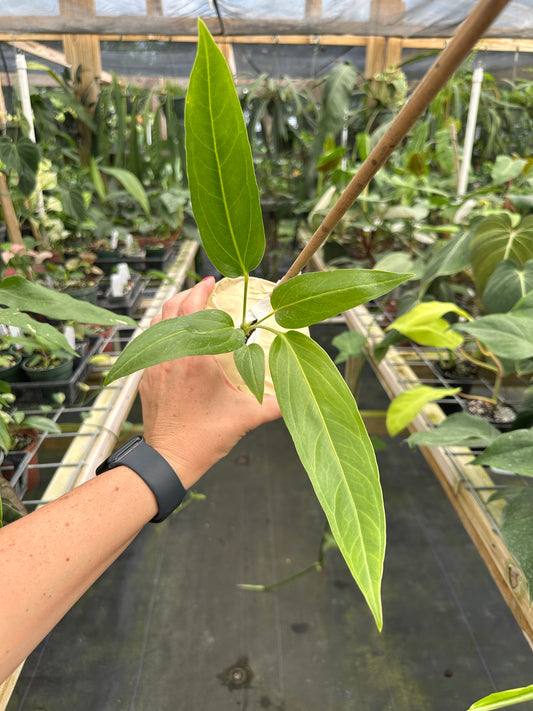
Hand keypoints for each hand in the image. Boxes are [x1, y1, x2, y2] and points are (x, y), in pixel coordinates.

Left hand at [139, 277, 280, 487]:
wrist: (168, 459)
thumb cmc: (203, 438)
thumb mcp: (246, 418)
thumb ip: (276, 404)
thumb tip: (297, 395)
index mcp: (194, 357)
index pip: (192, 307)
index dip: (200, 289)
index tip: (211, 280)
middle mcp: (170, 355)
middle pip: (171, 308)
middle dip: (187, 293)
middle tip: (203, 289)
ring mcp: (154, 366)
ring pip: (158, 324)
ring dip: (173, 310)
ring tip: (190, 307)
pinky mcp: (146, 378)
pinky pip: (152, 343)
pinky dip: (164, 331)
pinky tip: (177, 338)